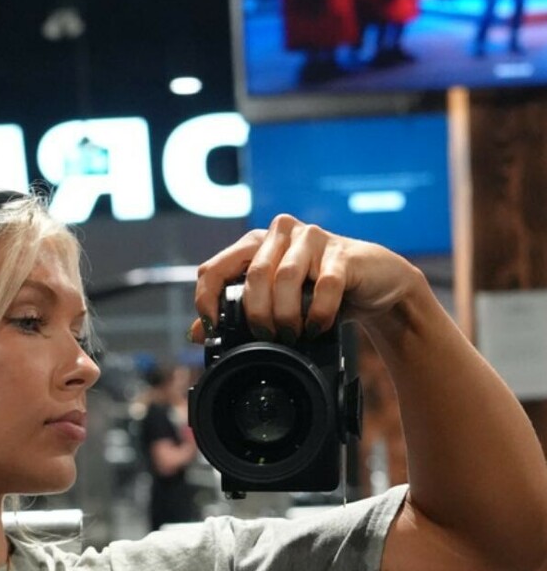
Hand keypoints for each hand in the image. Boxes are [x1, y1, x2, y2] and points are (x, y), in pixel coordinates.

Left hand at [189, 214, 423, 347]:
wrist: (375, 287)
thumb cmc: (320, 293)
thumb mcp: (276, 304)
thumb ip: (237, 313)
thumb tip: (196, 332)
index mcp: (255, 244)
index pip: (214, 267)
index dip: (207, 299)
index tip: (213, 328)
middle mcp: (281, 233)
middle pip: (252, 275)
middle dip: (256, 314)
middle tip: (267, 337)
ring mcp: (313, 238)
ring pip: (285, 278)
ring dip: (286, 315)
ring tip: (293, 334)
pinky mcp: (343, 253)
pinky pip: (324, 284)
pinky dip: (318, 312)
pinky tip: (317, 327)